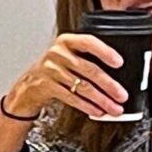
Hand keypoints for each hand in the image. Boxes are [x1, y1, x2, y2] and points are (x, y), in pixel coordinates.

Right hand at [3, 34, 128, 122]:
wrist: (29, 84)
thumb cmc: (55, 69)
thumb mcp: (69, 56)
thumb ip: (88, 59)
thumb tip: (118, 77)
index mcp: (67, 41)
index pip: (88, 42)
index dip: (105, 52)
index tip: (119, 62)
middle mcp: (57, 53)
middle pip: (88, 69)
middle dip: (109, 85)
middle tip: (122, 95)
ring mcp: (50, 70)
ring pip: (82, 86)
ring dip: (101, 99)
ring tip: (114, 107)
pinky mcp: (46, 86)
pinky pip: (71, 97)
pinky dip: (87, 106)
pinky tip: (97, 110)